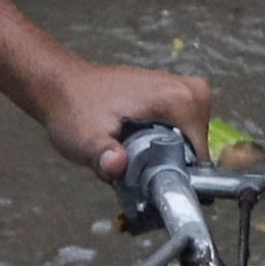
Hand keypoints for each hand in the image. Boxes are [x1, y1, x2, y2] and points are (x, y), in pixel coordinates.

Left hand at [29, 54, 211, 182]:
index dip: (173, 177)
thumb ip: (102, 155)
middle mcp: (191, 91)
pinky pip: (181, 133)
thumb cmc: (75, 108)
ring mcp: (186, 91)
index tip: (145, 180)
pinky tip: (131, 142)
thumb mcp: (85, 139)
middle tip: (129, 162)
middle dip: (162, 166)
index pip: (200, 158)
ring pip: (187, 145)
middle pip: (194, 153)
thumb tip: (117, 164)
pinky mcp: (177, 95)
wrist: (64, 86)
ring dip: (159, 156)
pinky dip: (159, 144)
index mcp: (179, 99)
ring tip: (127, 150)